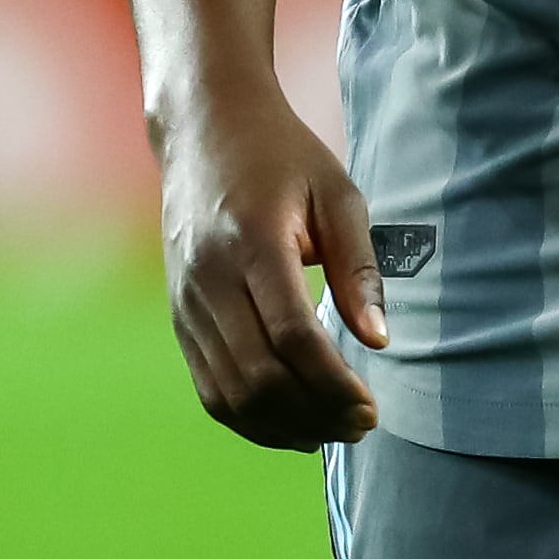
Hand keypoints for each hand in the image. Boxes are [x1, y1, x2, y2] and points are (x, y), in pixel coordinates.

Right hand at [153, 80, 386, 449]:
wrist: (203, 129)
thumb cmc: (280, 156)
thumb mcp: (337, 194)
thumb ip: (358, 267)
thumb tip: (379, 339)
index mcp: (252, 242)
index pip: (292, 337)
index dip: (334, 384)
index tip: (371, 406)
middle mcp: (209, 279)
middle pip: (259, 376)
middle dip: (315, 414)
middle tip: (362, 424)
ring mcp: (186, 303)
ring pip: (230, 394)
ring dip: (284, 427)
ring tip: (332, 429)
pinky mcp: (179, 317)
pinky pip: (209, 388)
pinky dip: (250, 418)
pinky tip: (291, 423)